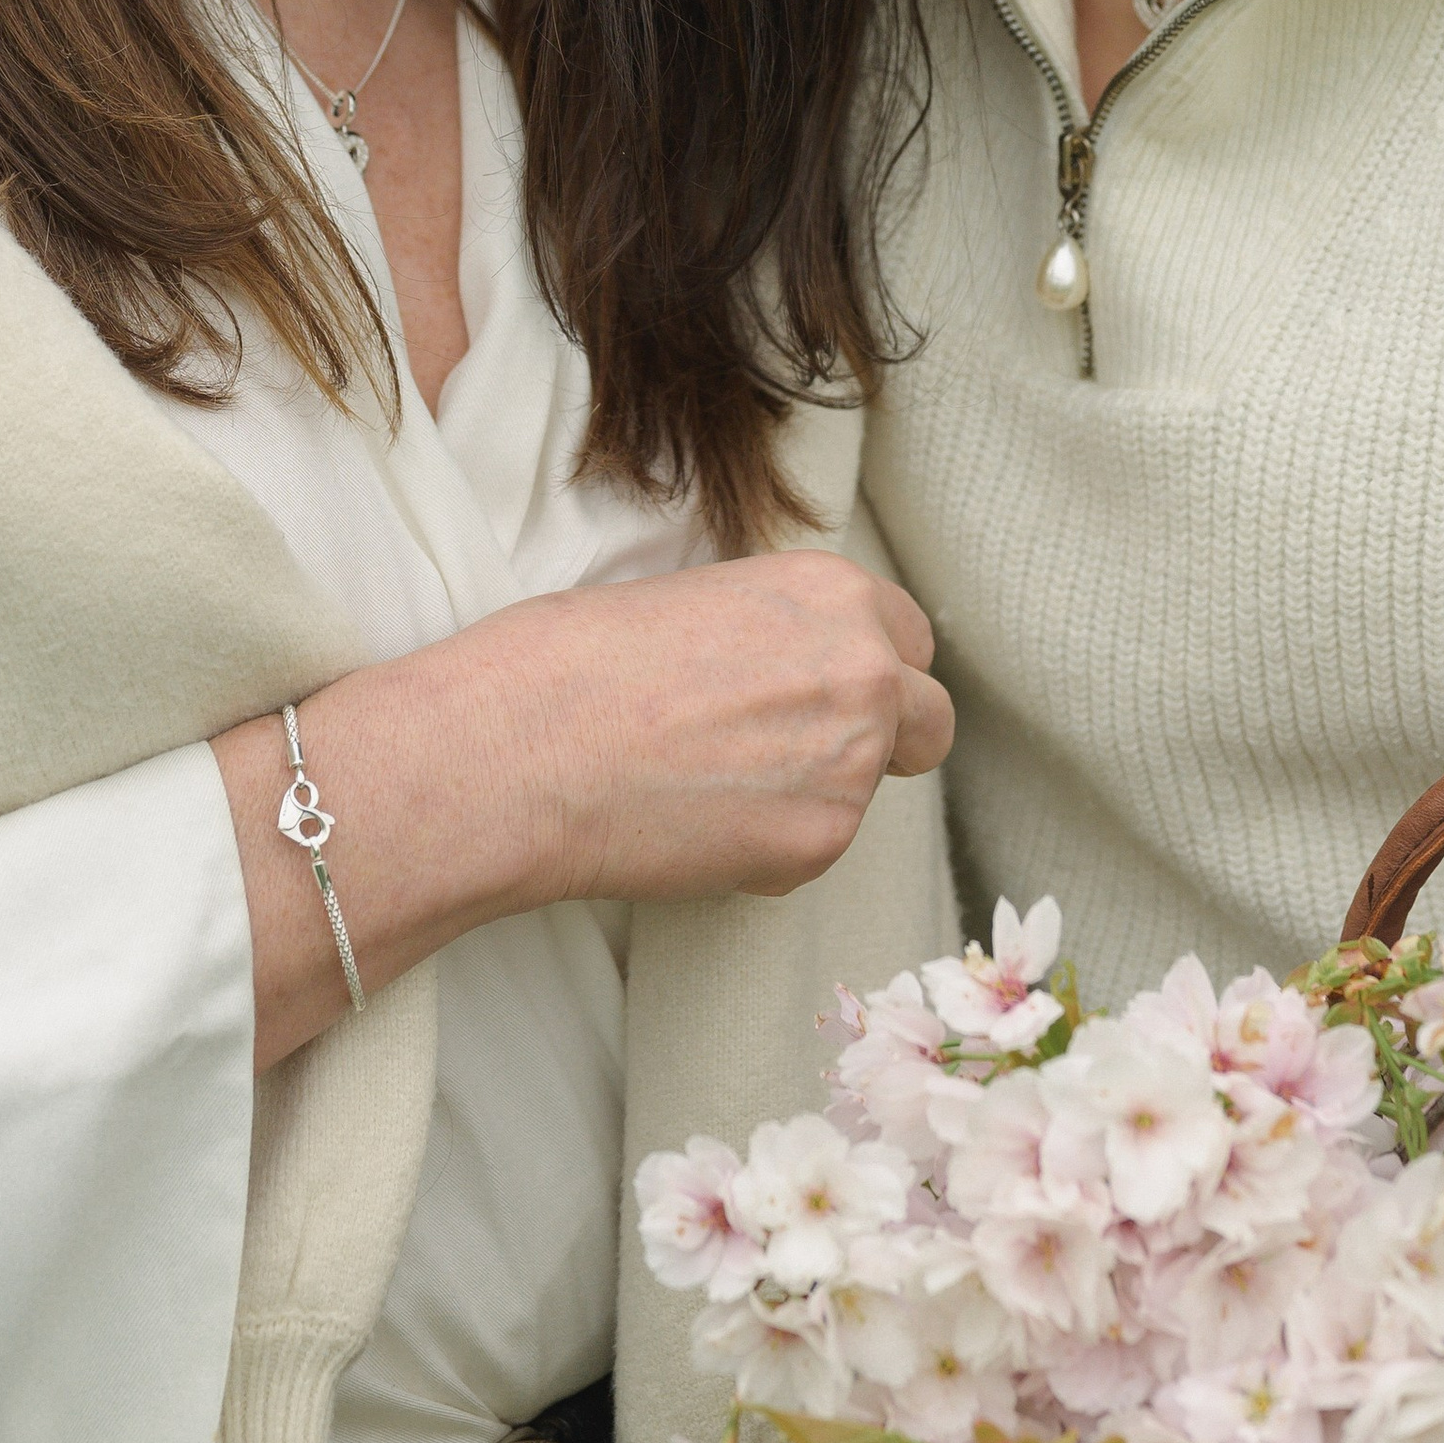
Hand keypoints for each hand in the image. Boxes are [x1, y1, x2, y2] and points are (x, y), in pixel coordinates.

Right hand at [216, 553, 952, 1067]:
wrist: (516, 749)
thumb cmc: (569, 661)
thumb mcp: (695, 602)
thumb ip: (775, 632)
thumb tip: (786, 669)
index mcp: (831, 593)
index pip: (909, 638)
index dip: (868, 667)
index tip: (825, 691)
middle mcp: (864, 673)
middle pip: (927, 720)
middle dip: (880, 738)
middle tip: (794, 753)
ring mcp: (849, 767)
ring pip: (867, 793)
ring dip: (815, 795)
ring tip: (708, 787)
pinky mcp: (816, 847)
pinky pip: (813, 849)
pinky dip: (769, 846)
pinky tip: (691, 825)